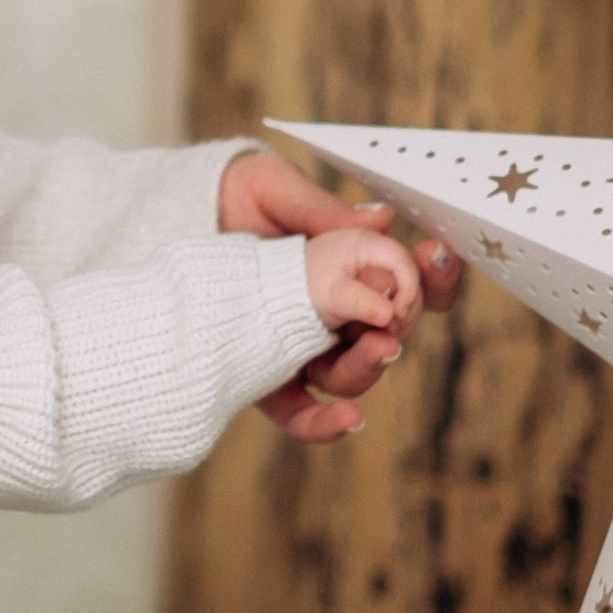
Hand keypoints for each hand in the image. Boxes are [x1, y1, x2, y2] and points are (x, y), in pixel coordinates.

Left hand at [218, 146, 460, 446]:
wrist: (176, 219)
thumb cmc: (235, 197)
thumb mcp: (275, 189)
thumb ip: (323, 211)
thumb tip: (381, 220)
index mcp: (352, 268)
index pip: (409, 281)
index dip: (434, 275)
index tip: (436, 254)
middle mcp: (336, 314)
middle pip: (390, 336)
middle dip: (400, 327)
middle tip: (394, 317)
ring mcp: (303, 347)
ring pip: (354, 375)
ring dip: (369, 366)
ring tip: (373, 347)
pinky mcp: (266, 375)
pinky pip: (302, 412)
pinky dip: (326, 423)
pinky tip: (348, 420)